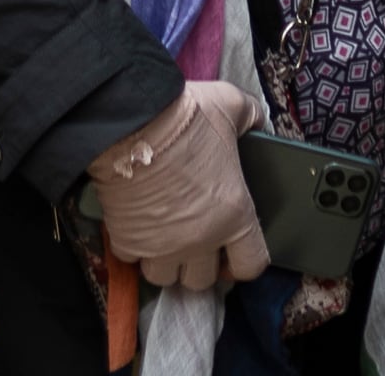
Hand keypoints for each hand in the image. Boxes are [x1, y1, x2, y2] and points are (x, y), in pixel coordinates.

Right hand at [88, 81, 270, 292]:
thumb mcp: (231, 105)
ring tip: (161, 237)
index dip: (243, 261)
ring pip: (165, 277)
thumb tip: (257, 121)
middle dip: (198, 263)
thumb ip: (251, 116)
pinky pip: (131, 259)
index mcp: (234, 214)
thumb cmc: (186, 117)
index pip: (251, 265)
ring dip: (164, 261)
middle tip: (192, 238)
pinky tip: (134, 224)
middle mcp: (201, 240)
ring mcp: (162, 246)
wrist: (131, 122)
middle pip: (202, 280)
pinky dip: (132, 246)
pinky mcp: (127, 241)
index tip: (231, 251)